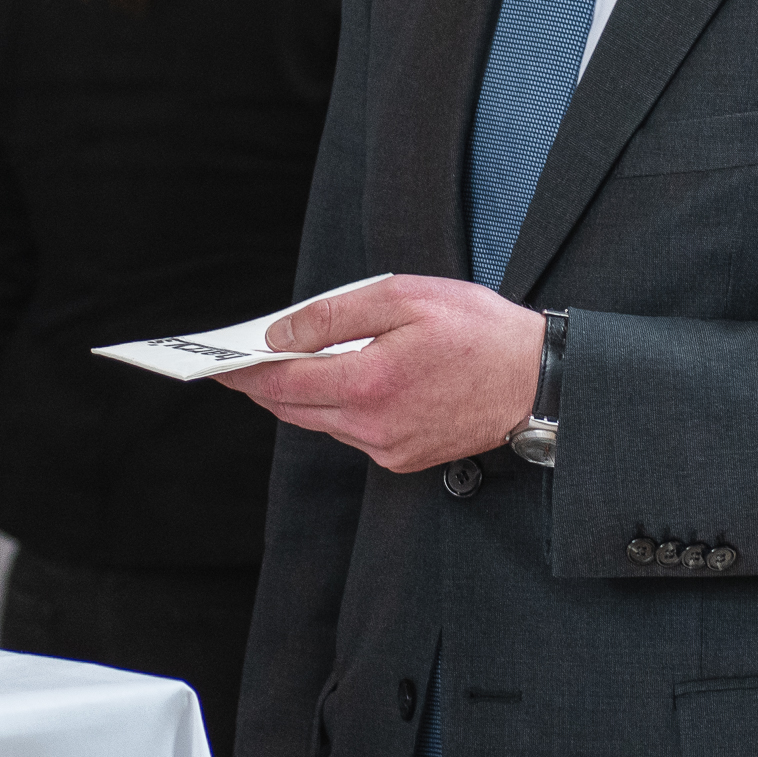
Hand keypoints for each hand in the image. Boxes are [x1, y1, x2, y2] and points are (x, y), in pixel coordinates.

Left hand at [226, 274, 542, 474]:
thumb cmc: (480, 331)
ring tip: (290, 362)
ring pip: (321, 422)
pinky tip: (345, 380)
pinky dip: (338, 407)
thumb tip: (280, 333)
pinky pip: (352, 433)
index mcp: (369, 383)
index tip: (217, 363)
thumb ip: (334, 314)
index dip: (244, 372)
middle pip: (293, 408)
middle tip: (240, 360)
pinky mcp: (403, 459)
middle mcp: (372, 427)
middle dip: (265, 383)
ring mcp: (388, 448)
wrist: (540, 382)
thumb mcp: (404, 298)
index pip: (282, 383)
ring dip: (302, 394)